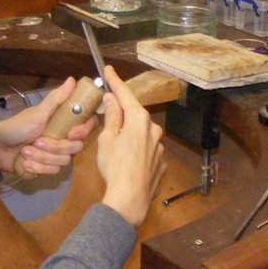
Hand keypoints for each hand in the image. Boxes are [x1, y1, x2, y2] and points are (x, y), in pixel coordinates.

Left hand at [0, 78, 97, 174]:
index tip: (71, 133)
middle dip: (54, 147)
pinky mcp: (48, 168)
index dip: (84, 131)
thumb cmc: (17, 127)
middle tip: (36, 141)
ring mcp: (56, 155)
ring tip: (25, 151)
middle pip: (76, 147)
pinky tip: (25, 162)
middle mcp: (63, 138)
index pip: (87, 126)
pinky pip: (53, 172)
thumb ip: (56, 99)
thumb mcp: (38, 113)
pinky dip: (38, 167)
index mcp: (63, 122)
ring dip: (42, 157)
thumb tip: (73, 79)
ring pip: (64, 161)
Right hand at [98, 66, 165, 226]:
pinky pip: (146, 150)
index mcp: (139, 119)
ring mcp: (159, 147)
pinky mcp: (161, 163)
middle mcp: (153, 129)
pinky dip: (136, 151)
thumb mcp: (107, 138)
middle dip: (122, 112)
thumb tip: (112, 99)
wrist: (130, 199)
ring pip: (141, 134)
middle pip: (135, 115)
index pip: (125, 95)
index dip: (115, 81)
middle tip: (107, 112)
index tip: (109, 69)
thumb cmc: (115, 166)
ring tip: (115, 147)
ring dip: (129, 134)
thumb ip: (111, 116)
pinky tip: (127, 162)